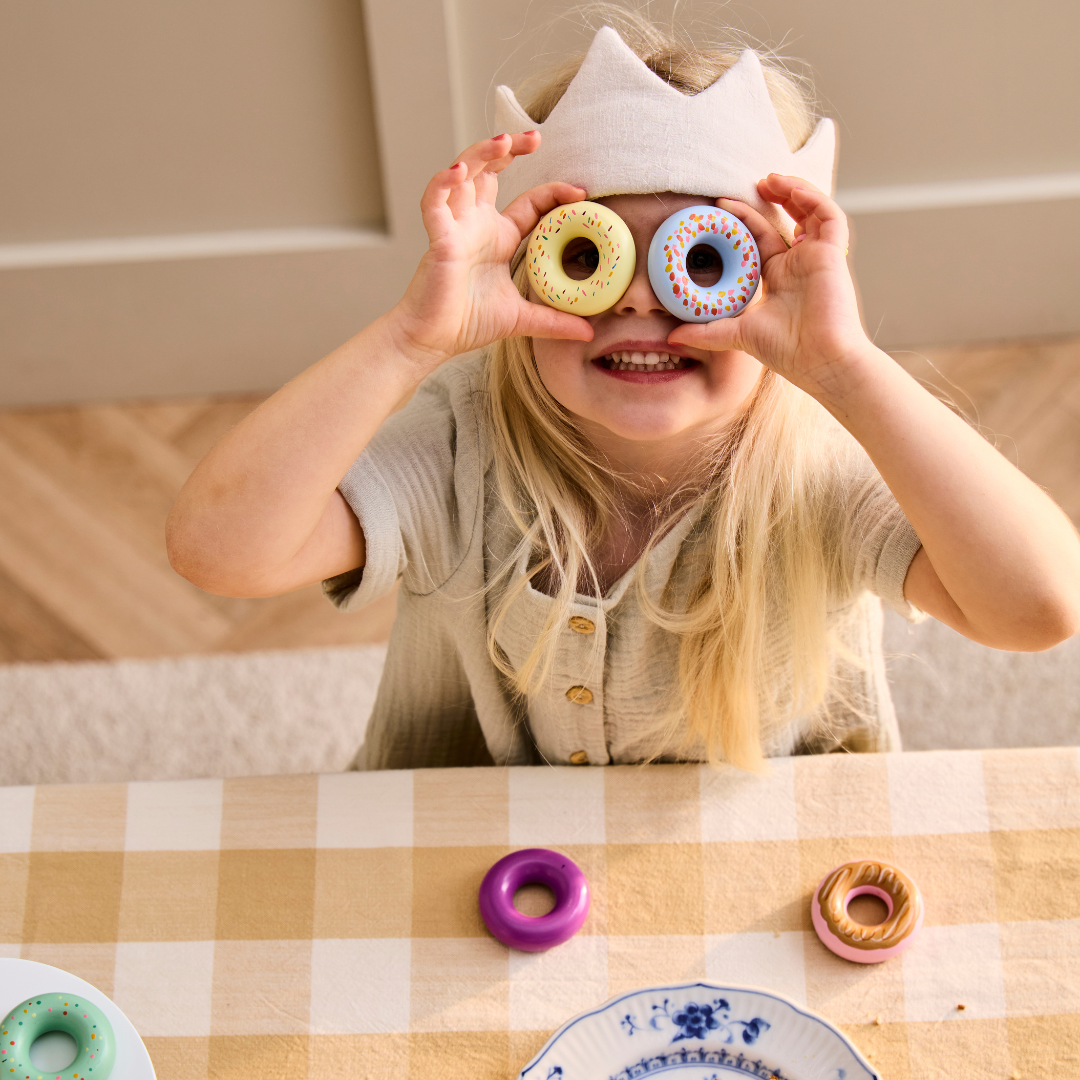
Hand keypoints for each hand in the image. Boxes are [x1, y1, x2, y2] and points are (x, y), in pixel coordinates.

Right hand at [388, 132, 593, 368]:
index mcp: (498, 237)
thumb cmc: (468, 323)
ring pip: (463, 174)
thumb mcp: (522, 319)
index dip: (552, 192)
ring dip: (481, 154)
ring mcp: (455, 227)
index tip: (579, 192)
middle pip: (490, 171)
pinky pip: (434, 201)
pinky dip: (443, 182)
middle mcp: (476, 224)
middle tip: (535, 137)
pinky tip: (459, 171)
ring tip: (502, 143)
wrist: (433, 340)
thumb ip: (554, 320)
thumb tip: (589, 333)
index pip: (529, 202)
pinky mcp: (436, 238)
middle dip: (509, 149)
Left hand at [668, 174, 870, 395]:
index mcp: (777, 277)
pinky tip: (790, 190)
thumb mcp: (736, 335)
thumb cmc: (787, 352)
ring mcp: (817, 257)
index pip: (760, 238)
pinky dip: (812, 199)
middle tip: (751, 184)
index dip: (743, 219)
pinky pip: (828, 216)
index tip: (721, 206)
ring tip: (769, 179)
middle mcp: (798, 264)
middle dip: (771, 198)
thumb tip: (671, 338)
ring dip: (792, 191)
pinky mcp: (833, 254)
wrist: (820, 361)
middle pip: (786, 219)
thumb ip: (706, 333)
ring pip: (809, 211)